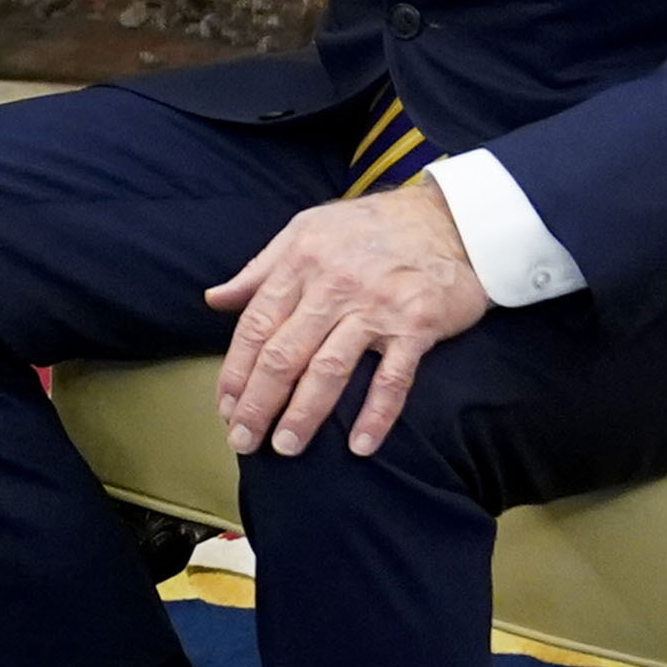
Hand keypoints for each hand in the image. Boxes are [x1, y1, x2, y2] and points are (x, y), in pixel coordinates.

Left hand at [204, 183, 490, 461]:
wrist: (451, 219)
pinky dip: (376, 414)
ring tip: (286, 447)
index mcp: (301, 261)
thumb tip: (215, 299)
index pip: (257, 325)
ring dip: (304, 414)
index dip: (236, 370)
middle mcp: (334, 285)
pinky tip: (360, 446)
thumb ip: (261, 269)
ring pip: (329, 369)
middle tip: (242, 440)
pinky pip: (392, 378)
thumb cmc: (371, 227)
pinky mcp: (417, 325)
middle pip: (285, 354)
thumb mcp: (307, 231)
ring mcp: (377, 306)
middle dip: (258, 403)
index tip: (225, 407)